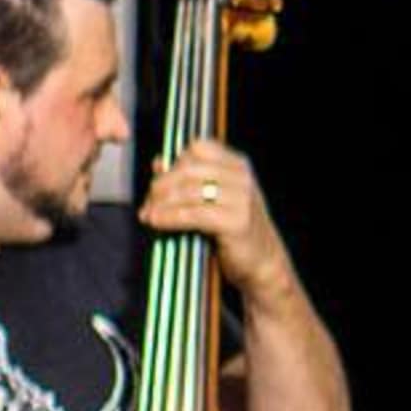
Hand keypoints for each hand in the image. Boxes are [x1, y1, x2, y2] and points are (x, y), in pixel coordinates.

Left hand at [138, 139, 299, 305]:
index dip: (175, 163)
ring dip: (161, 204)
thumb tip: (159, 163)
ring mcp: (242, 199)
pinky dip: (170, 218)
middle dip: (161, 186)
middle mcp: (242, 178)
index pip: (198, 149)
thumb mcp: (214, 198)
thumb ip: (188, 179)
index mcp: (238, 165)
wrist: (262, 262)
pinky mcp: (236, 222)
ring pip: (188, 191)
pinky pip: (193, 214)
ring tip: (148, 216)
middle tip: (148, 203)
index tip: (160, 183)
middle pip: (189, 169)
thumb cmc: (234, 229)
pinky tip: (157, 223)